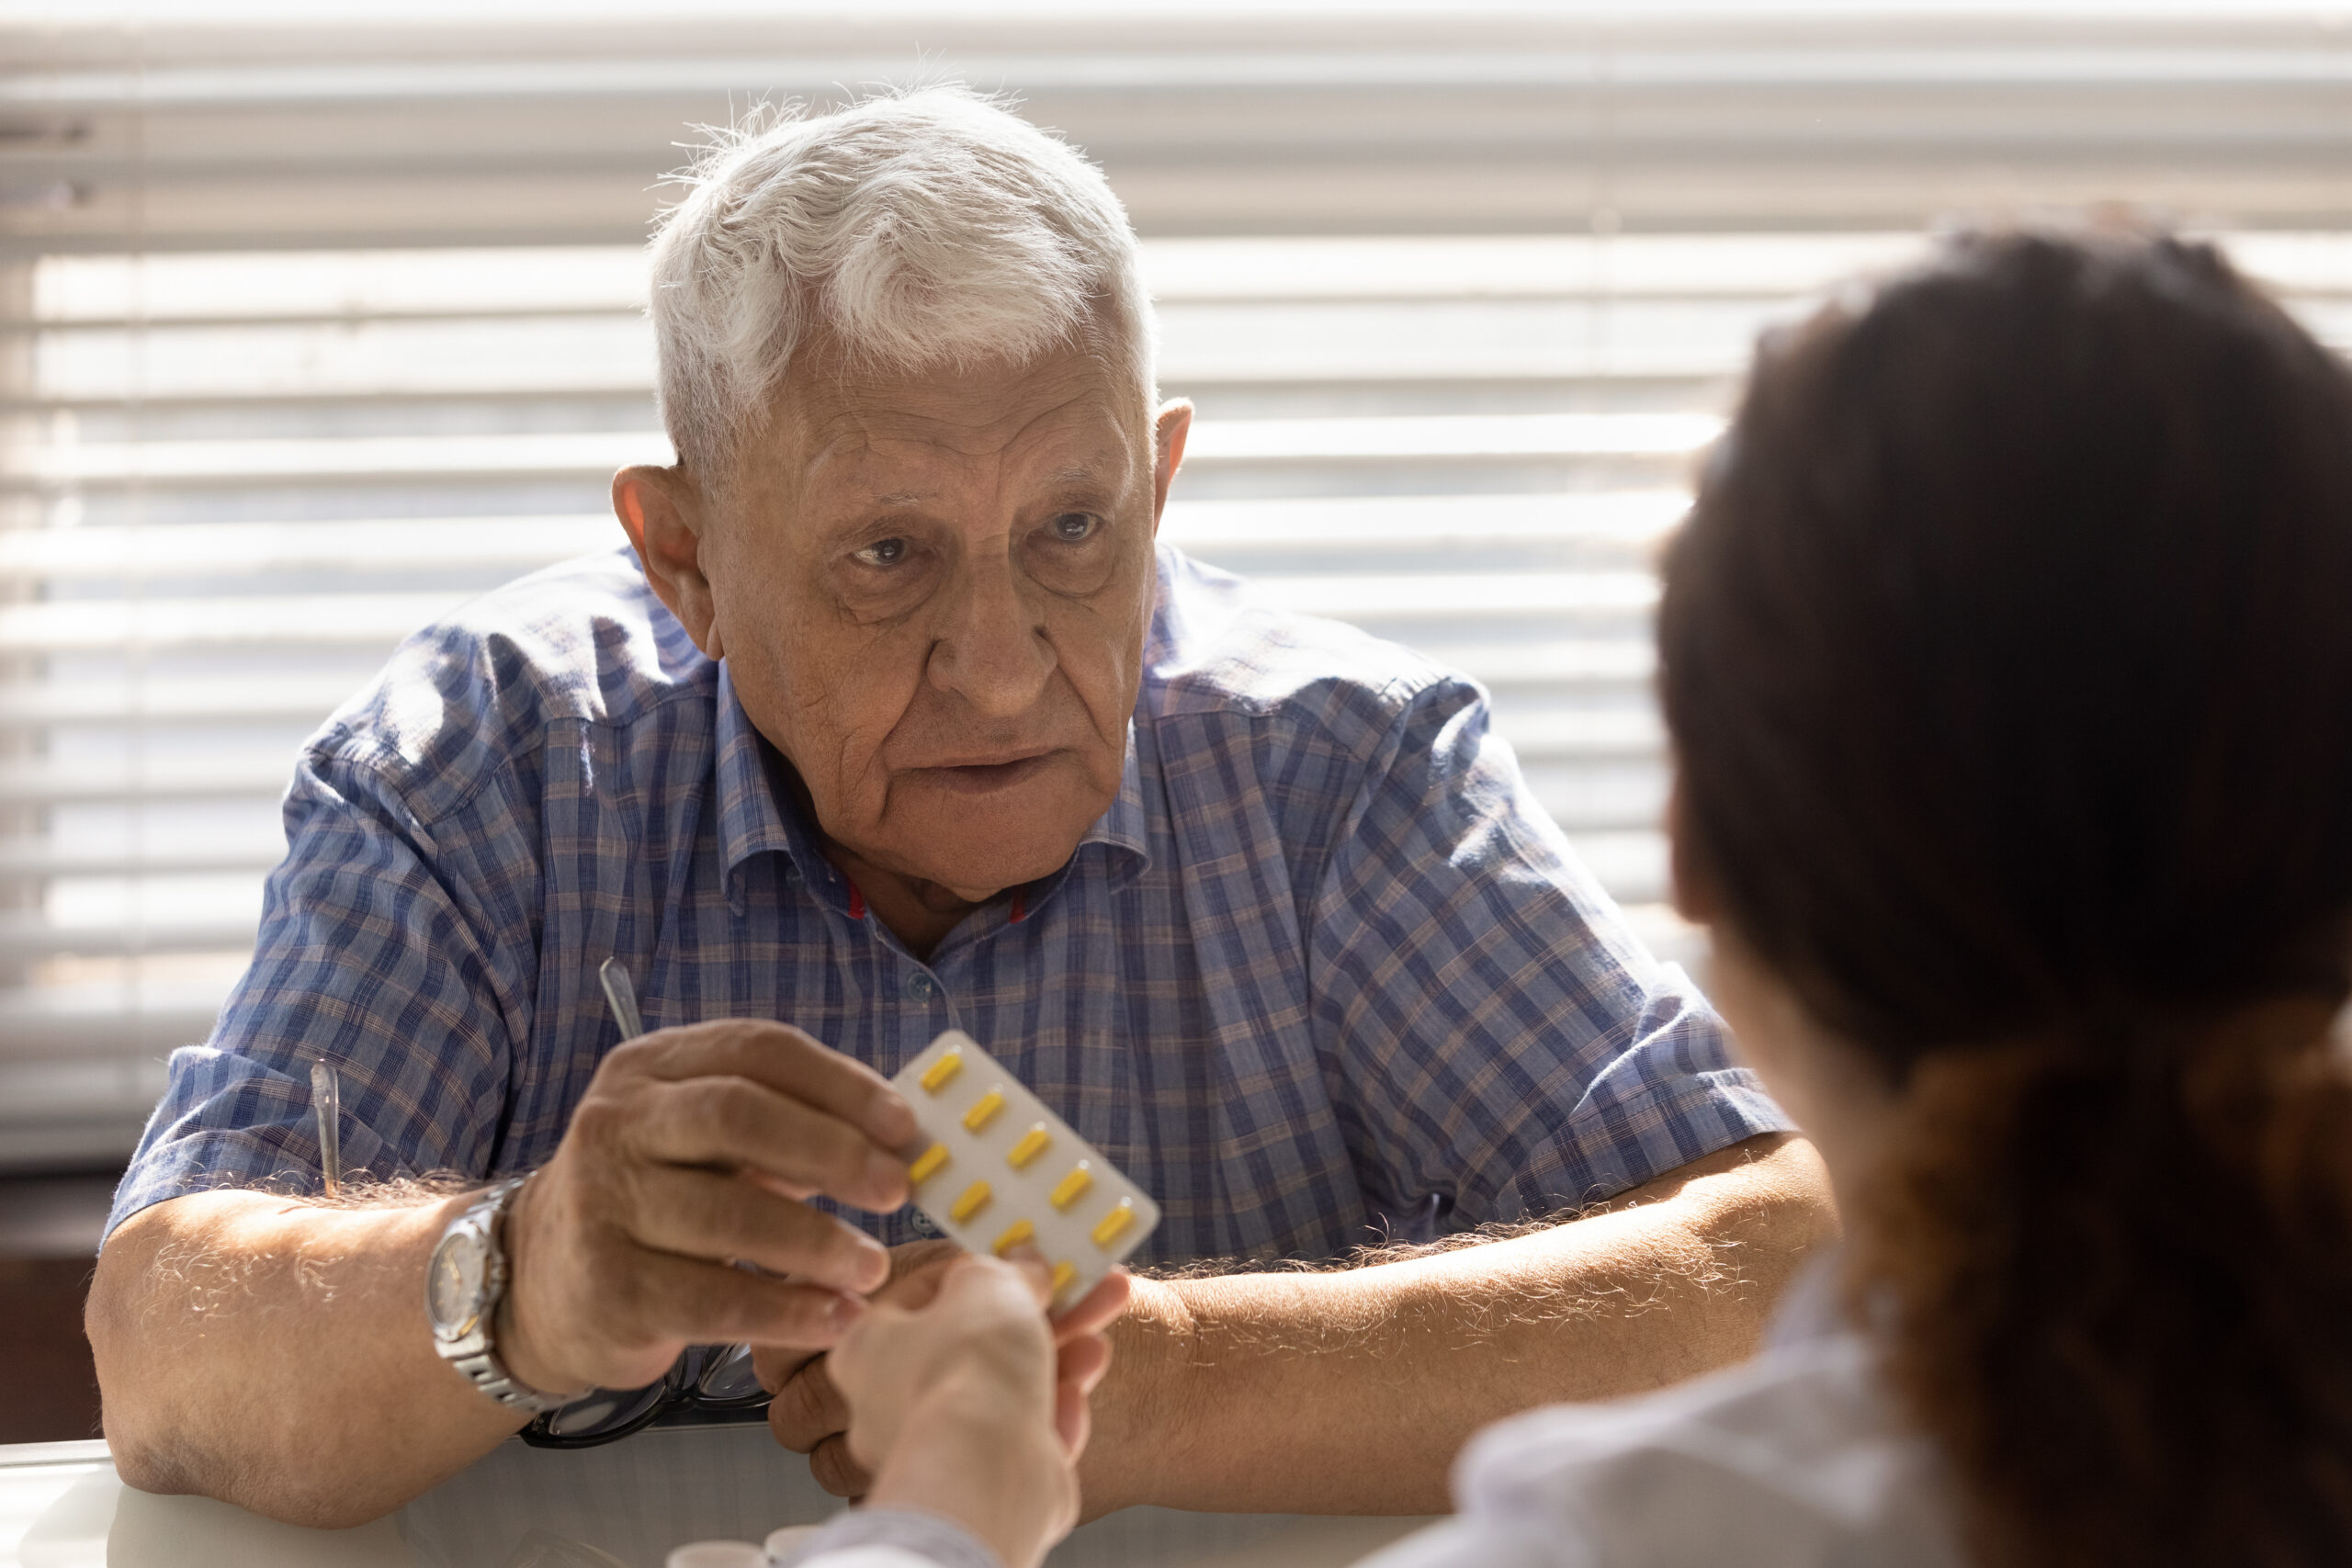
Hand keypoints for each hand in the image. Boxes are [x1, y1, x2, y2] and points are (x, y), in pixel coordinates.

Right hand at [494, 1019, 917, 1397]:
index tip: (905, 1126)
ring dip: (817, 1242)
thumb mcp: (703, 1141)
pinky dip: (786, 1309)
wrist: (543, 1282)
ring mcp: (604, 1204)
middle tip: (896, 1191)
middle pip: (736, 1115)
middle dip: (831, 1151)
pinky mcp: (608, 1288)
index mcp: (654, 1067)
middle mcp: (618, 1122)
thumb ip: (786, 1125)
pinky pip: (713, 1299)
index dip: (840, 1084)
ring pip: (727, 1214)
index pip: (758, 1050)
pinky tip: (835, 1317)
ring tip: (873, 1267)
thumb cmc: (659, 1197)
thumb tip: (901, 1143)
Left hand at [826, 1254, 1127, 1567]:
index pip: (921, 1294)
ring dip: (1057, 1363)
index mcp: (867, 1346)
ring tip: (1097, 1345)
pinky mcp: (975, 1488)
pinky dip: (1053, 1417)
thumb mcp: (989, 1282)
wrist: (989, 1472)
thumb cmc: (968, 1369)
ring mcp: (934, 1450)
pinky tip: (1077, 1399)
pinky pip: (1019, 1441)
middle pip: (975, 1344)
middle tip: (1081, 1295)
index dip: (977, 1271)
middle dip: (1039, 1316)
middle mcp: (887, 1404)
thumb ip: (1006, 1267)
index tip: (1021, 1261)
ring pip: (1004, 1393)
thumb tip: (1023, 1263)